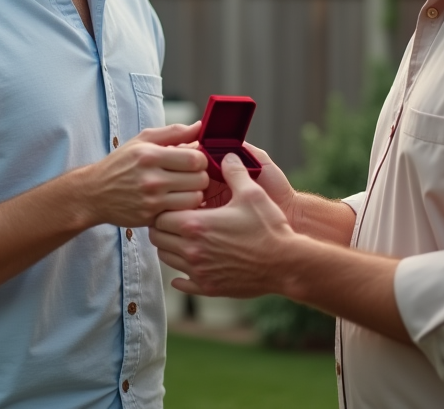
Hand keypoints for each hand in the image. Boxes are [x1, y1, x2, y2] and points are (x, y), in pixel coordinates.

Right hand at [83, 123, 208, 227]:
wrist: (94, 193)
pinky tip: (175, 202)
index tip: (194, 161)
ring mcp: (151, 201)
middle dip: (200, 176)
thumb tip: (199, 126)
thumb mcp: (141, 141)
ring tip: (184, 189)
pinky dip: (183, 208)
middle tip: (190, 176)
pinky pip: (182, 214)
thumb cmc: (120, 164)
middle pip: (200, 180)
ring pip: (195, 198)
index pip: (196, 158)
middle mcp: (151, 179)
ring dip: (194, 193)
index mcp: (150, 155)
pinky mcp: (151, 218)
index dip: (201, 159)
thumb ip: (173, 132)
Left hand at [151, 153, 295, 298]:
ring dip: (171, 246)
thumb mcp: (252, 193)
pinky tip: (191, 265)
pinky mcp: (208, 287)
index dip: (165, 208)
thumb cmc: (268, 228)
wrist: (286, 263)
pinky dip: (180, 274)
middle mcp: (191, 250)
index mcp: (195, 225)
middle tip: (175, 218)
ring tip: (185, 237)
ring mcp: (198, 271)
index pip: (160, 216)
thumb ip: (234, 171)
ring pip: (167, 258)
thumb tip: (226, 155)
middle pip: (157, 238)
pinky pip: (182, 283)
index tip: (175, 203)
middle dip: (163, 226)